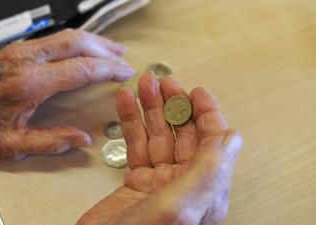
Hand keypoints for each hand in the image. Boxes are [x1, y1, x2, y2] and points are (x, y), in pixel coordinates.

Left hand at [0, 29, 134, 158]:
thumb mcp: (13, 145)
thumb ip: (51, 143)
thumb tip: (81, 140)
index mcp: (30, 83)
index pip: (81, 68)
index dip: (108, 69)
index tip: (124, 72)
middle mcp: (27, 59)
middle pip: (77, 43)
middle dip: (106, 49)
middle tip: (123, 58)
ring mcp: (23, 50)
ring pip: (67, 35)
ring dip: (93, 41)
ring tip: (112, 49)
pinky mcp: (19, 48)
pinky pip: (55, 38)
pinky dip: (77, 41)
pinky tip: (84, 48)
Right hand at [76, 73, 242, 224]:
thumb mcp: (180, 206)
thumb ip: (209, 171)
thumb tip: (232, 138)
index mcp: (204, 191)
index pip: (212, 143)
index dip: (206, 114)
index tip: (195, 91)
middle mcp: (184, 186)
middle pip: (182, 134)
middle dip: (173, 105)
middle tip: (163, 83)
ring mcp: (159, 183)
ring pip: (157, 136)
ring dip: (150, 109)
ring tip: (142, 86)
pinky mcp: (135, 183)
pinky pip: (136, 146)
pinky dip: (130, 123)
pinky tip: (126, 105)